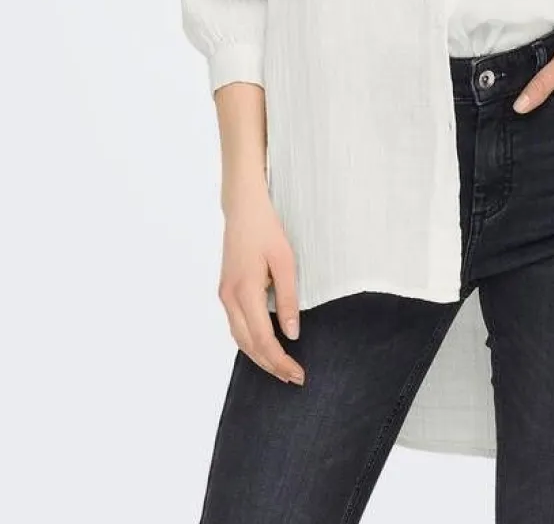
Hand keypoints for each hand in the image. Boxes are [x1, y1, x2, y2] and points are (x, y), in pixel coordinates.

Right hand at [217, 186, 305, 384]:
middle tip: (294, 378)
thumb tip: (291, 333)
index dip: (279, 361)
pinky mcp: (226, 291)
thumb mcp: (285, 261)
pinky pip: (236, 325)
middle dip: (270, 365)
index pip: (262, 339)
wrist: (242, 208)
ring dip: (259, 356)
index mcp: (245, 291)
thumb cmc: (266, 230)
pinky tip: (265, 346)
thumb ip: (288, 298)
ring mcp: (225, 295)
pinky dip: (250, 341)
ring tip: (282, 368)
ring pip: (239, 338)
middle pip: (248, 345)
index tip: (297, 374)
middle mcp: (230, 298)